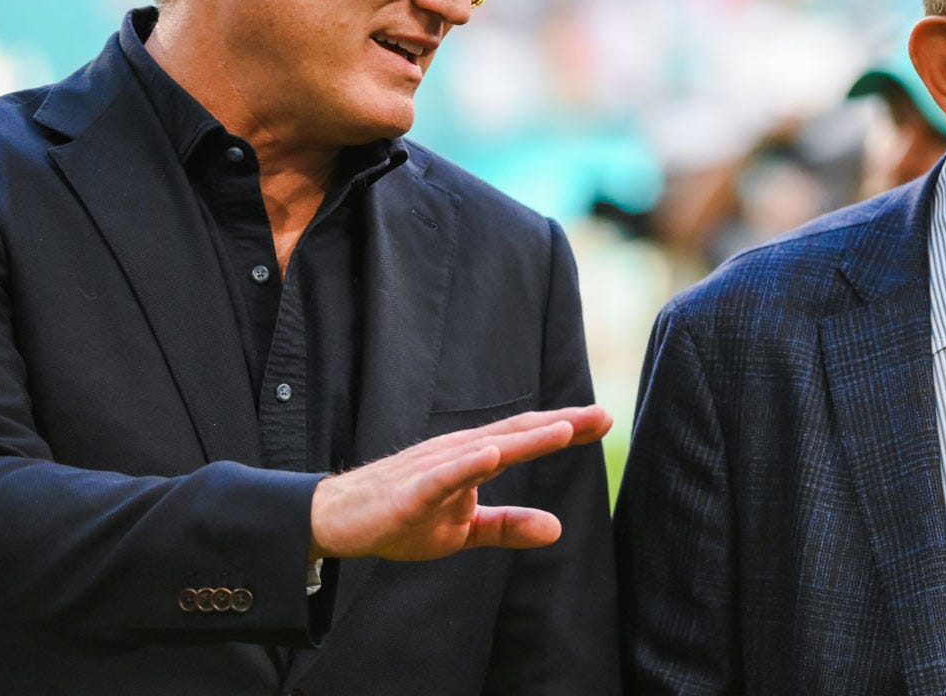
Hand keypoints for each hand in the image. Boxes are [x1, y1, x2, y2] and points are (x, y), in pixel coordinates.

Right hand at [308, 404, 611, 561]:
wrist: (340, 520)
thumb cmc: (402, 518)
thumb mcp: (464, 529)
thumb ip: (509, 525)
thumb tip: (557, 530)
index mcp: (474, 458)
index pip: (527, 438)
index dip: (566, 428)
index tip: (605, 420)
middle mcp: (459, 451)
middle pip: (517, 434)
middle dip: (561, 425)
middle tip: (603, 415)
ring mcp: (435, 468)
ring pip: (487, 449)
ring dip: (526, 439)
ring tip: (565, 429)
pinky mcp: (411, 492)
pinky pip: (442, 476)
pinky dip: (468, 464)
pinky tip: (491, 454)